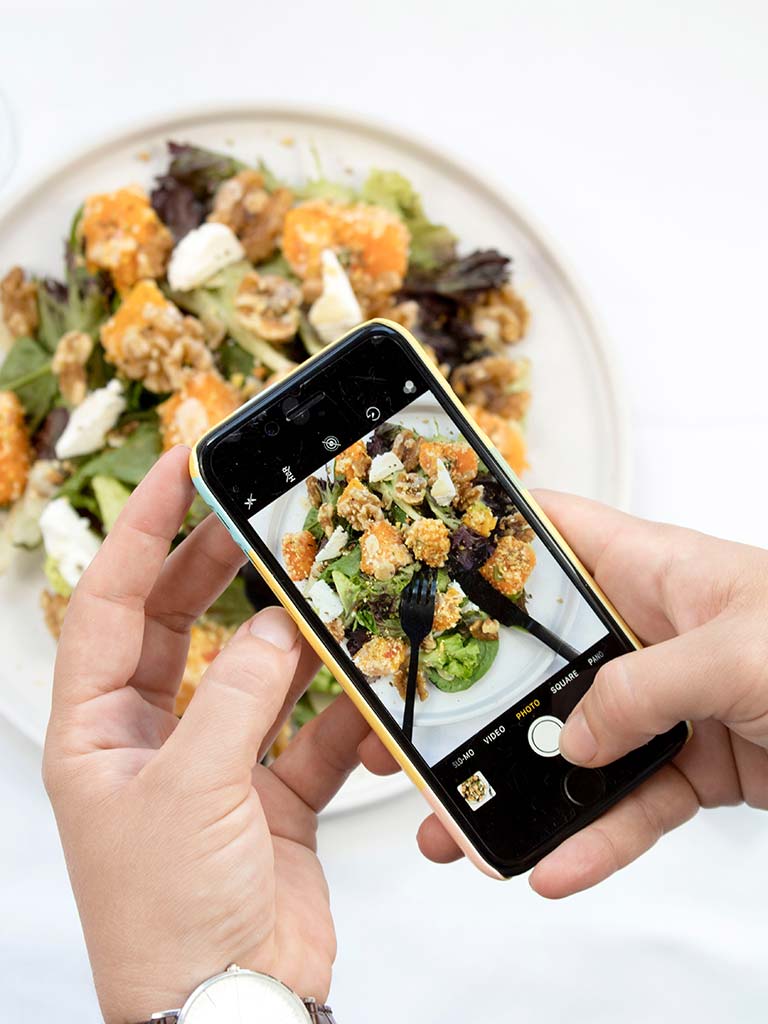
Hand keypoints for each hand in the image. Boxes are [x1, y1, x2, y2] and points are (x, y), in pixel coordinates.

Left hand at [43, 448, 368, 1022]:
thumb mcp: (192, 791)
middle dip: (216, 567)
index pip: (106, 603)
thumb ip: (238, 696)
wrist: (232, 1011)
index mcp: (97, 731)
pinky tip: (369, 696)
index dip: (141, 530)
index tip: (183, 470)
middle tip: (259, 513)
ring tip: (327, 591)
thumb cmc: (168, 920)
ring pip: (255, 673)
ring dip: (293, 639)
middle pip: (179, 624)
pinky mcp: (272, 794)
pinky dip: (342, 715)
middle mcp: (152, 739)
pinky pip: (311, 731)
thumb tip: (274, 626)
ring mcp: (215, 764)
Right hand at [358, 491, 767, 895]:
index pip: (550, 537)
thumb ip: (645, 689)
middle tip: (414, 733)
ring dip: (519, 790)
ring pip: (574, 746)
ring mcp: (666, 702)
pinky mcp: (691, 764)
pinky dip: (594, 839)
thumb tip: (576, 737)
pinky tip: (558, 866)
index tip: (422, 572)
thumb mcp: (740, 652)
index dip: (486, 542)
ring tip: (463, 830)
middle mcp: (647, 632)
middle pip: (541, 662)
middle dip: (475, 699)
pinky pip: (628, 806)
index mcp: (651, 570)